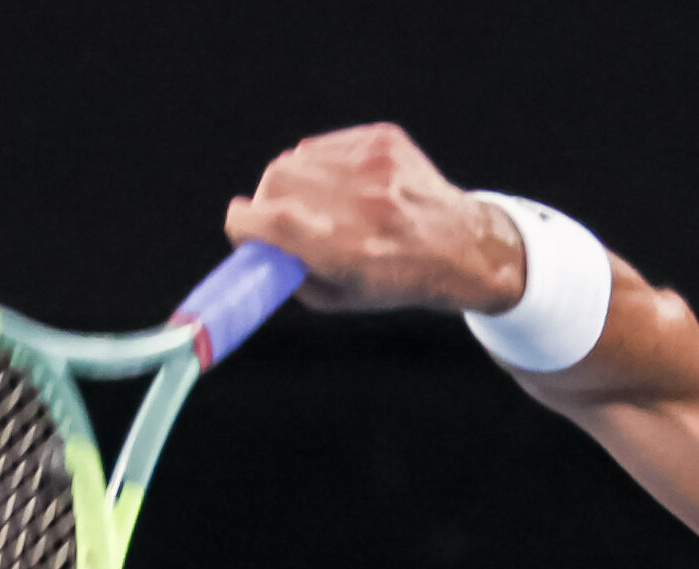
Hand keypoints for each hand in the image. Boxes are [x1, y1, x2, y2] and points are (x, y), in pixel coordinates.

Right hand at [224, 123, 524, 315]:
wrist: (458, 247)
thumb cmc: (395, 279)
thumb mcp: (338, 297)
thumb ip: (289, 273)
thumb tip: (254, 245)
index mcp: (347, 251)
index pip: (270, 221)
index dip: (242, 224)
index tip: (240, 227)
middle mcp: (362, 204)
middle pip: (276, 181)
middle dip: (266, 200)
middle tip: (277, 216)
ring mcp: (374, 166)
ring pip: (297, 158)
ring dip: (293, 181)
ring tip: (316, 202)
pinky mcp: (383, 140)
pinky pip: (326, 145)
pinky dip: (321, 164)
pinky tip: (343, 185)